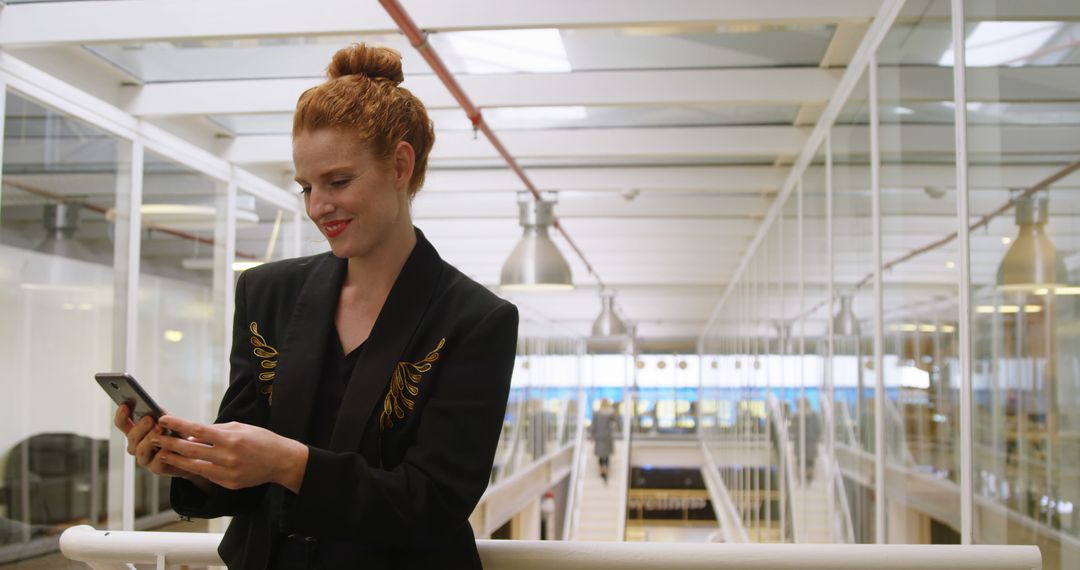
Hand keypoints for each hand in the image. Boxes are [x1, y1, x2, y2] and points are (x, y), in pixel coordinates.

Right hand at [113, 404, 198, 479]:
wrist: (192, 453)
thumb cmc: (178, 434)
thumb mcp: (170, 422)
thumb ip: (162, 416)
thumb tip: (157, 411)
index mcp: (136, 433)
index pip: (123, 424)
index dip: (121, 415)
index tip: (125, 405)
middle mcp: (136, 446)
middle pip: (131, 437)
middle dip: (140, 427)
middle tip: (149, 418)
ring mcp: (145, 459)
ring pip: (141, 450)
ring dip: (150, 438)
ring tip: (160, 429)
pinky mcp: (156, 469)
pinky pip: (156, 462)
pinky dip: (162, 453)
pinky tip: (168, 447)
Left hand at [155, 416, 308, 492]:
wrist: (281, 461)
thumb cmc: (262, 440)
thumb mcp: (240, 428)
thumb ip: (216, 431)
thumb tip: (194, 435)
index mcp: (230, 438)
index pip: (198, 429)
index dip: (178, 424)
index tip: (163, 420)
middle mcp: (228, 456)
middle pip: (191, 449)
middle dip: (170, 443)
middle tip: (154, 438)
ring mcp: (228, 472)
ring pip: (194, 466)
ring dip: (176, 460)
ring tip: (162, 454)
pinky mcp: (228, 483)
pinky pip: (206, 475)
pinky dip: (193, 469)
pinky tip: (183, 465)